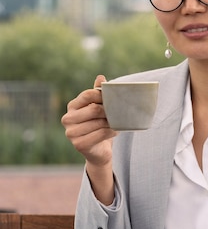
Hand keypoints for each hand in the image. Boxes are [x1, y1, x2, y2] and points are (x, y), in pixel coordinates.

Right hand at [61, 75, 116, 203]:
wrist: (98, 151)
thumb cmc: (98, 125)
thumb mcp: (98, 108)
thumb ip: (98, 93)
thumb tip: (100, 77)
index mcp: (72, 106)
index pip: (87, 95)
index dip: (102, 95)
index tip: (113, 98)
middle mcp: (67, 119)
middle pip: (94, 109)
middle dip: (109, 111)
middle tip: (118, 112)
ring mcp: (71, 133)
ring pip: (99, 122)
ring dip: (112, 122)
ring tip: (116, 123)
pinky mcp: (79, 144)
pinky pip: (101, 133)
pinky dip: (111, 131)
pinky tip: (114, 131)